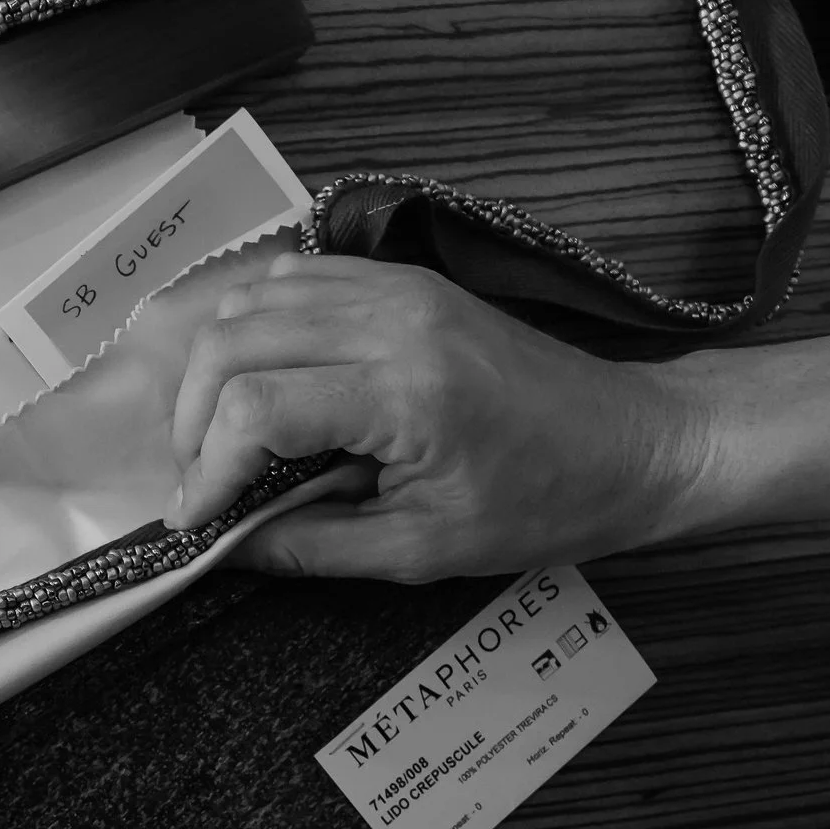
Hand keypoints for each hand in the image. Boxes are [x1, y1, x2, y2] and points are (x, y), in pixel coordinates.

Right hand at [162, 253, 706, 579]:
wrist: (637, 441)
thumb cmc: (543, 506)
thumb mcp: (420, 551)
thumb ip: (309, 546)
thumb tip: (224, 546)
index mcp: (404, 394)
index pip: (253, 408)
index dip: (205, 469)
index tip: (195, 522)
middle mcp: (392, 321)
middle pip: (232, 342)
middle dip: (192, 420)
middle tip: (202, 483)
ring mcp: (397, 287)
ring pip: (251, 301)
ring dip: (215, 370)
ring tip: (223, 436)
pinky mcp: (404, 278)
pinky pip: (294, 277)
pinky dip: (255, 325)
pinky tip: (263, 378)